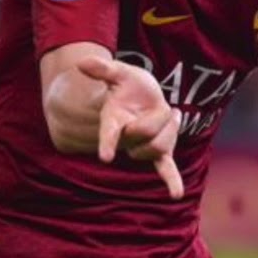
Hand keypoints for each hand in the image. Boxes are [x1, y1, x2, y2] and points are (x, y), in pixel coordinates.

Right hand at [77, 56, 184, 198]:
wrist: (138, 99)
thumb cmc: (127, 86)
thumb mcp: (119, 72)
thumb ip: (103, 68)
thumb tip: (81, 62)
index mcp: (113, 120)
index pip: (109, 132)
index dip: (108, 143)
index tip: (106, 157)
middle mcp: (125, 138)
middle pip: (146, 137)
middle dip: (158, 119)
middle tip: (162, 105)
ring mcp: (141, 146)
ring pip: (160, 148)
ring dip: (170, 129)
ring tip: (170, 113)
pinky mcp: (159, 151)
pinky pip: (164, 169)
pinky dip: (171, 181)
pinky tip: (176, 195)